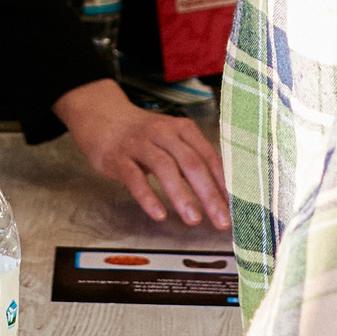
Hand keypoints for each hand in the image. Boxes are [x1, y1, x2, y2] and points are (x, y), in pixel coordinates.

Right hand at [54, 79, 226, 225]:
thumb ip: (193, 161)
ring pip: (165, 168)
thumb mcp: (171, 140)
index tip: (235, 207)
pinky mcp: (118, 157)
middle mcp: (163, 133)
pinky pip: (134, 177)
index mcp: (182, 129)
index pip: (209, 156)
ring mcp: (140, 144)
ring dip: (182, 195)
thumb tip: (221, 193)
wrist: (101, 115)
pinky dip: (148, 196)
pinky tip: (158, 214)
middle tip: (221, 220)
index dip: (223, 183)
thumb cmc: (143, 135)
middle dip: (209, 194)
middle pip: (191, 163)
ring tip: (194, 220)